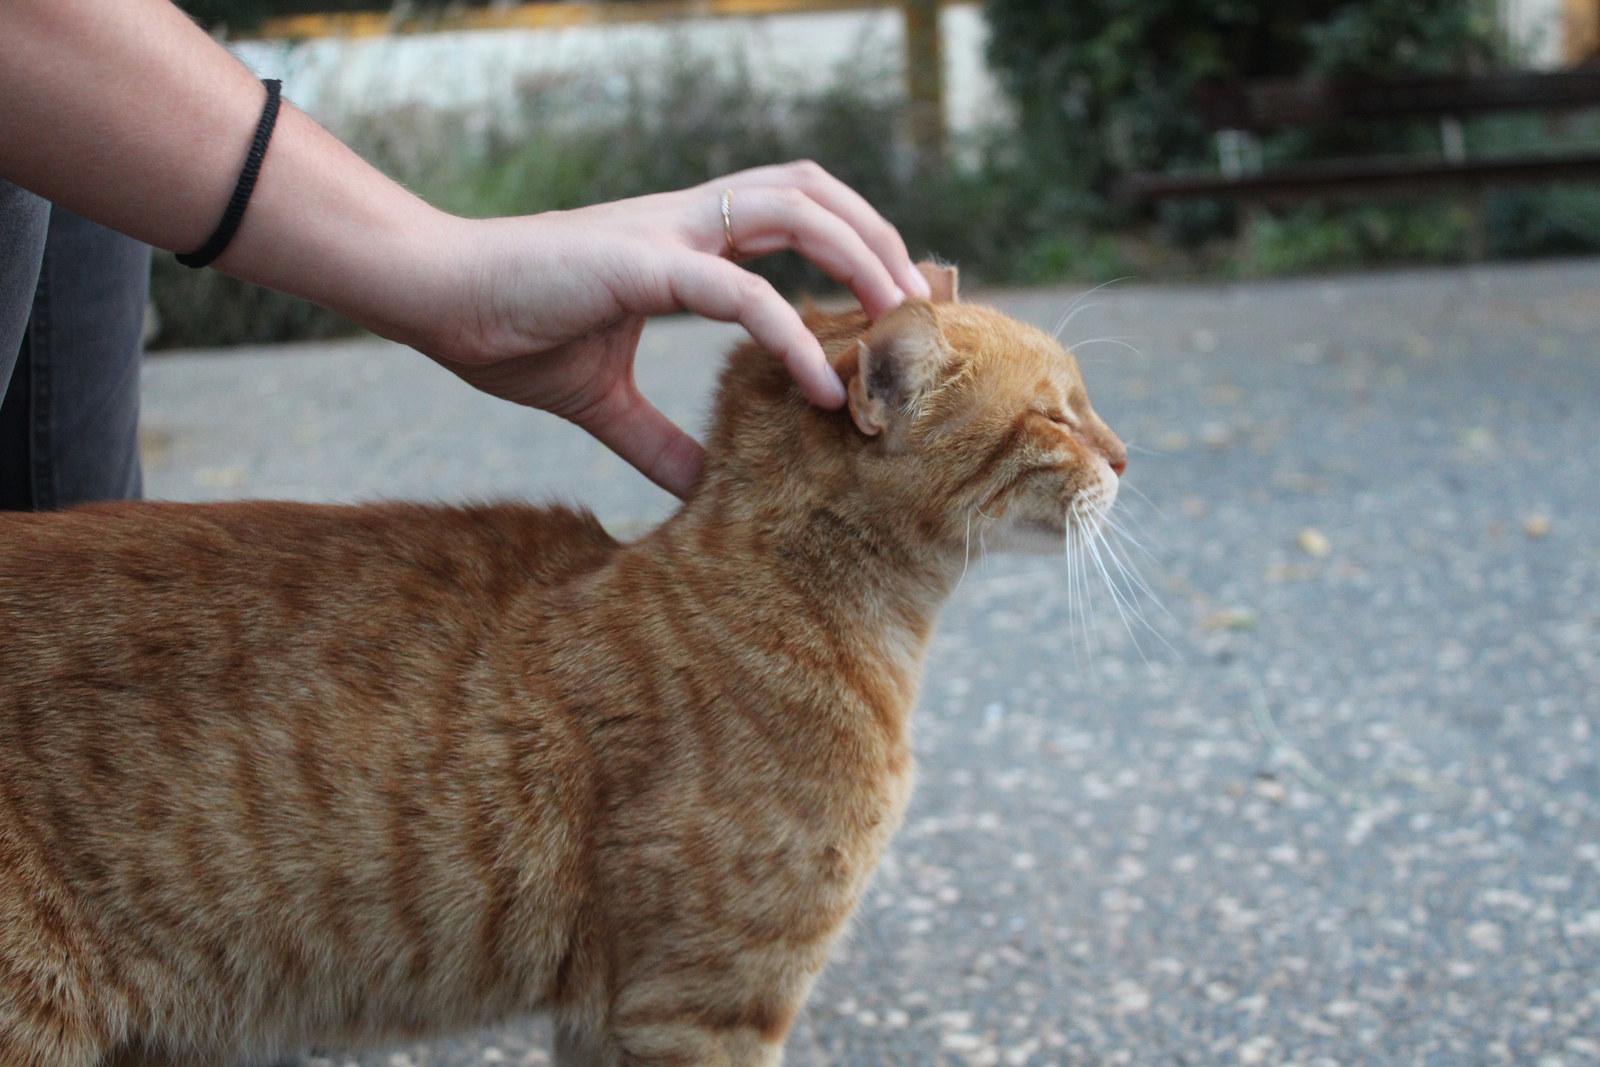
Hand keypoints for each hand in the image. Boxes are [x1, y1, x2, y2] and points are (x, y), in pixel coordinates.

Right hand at [421, 162, 932, 498]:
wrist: (434, 298)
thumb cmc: (507, 332)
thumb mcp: (601, 401)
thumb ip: (656, 440)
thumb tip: (699, 488)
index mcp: (681, 241)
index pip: (789, 214)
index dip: (848, 243)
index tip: (889, 304)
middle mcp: (685, 220)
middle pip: (810, 190)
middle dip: (875, 235)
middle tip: (918, 307)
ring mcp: (666, 233)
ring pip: (793, 209)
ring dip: (858, 257)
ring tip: (899, 323)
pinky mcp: (642, 263)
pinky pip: (739, 290)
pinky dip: (791, 333)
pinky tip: (822, 385)